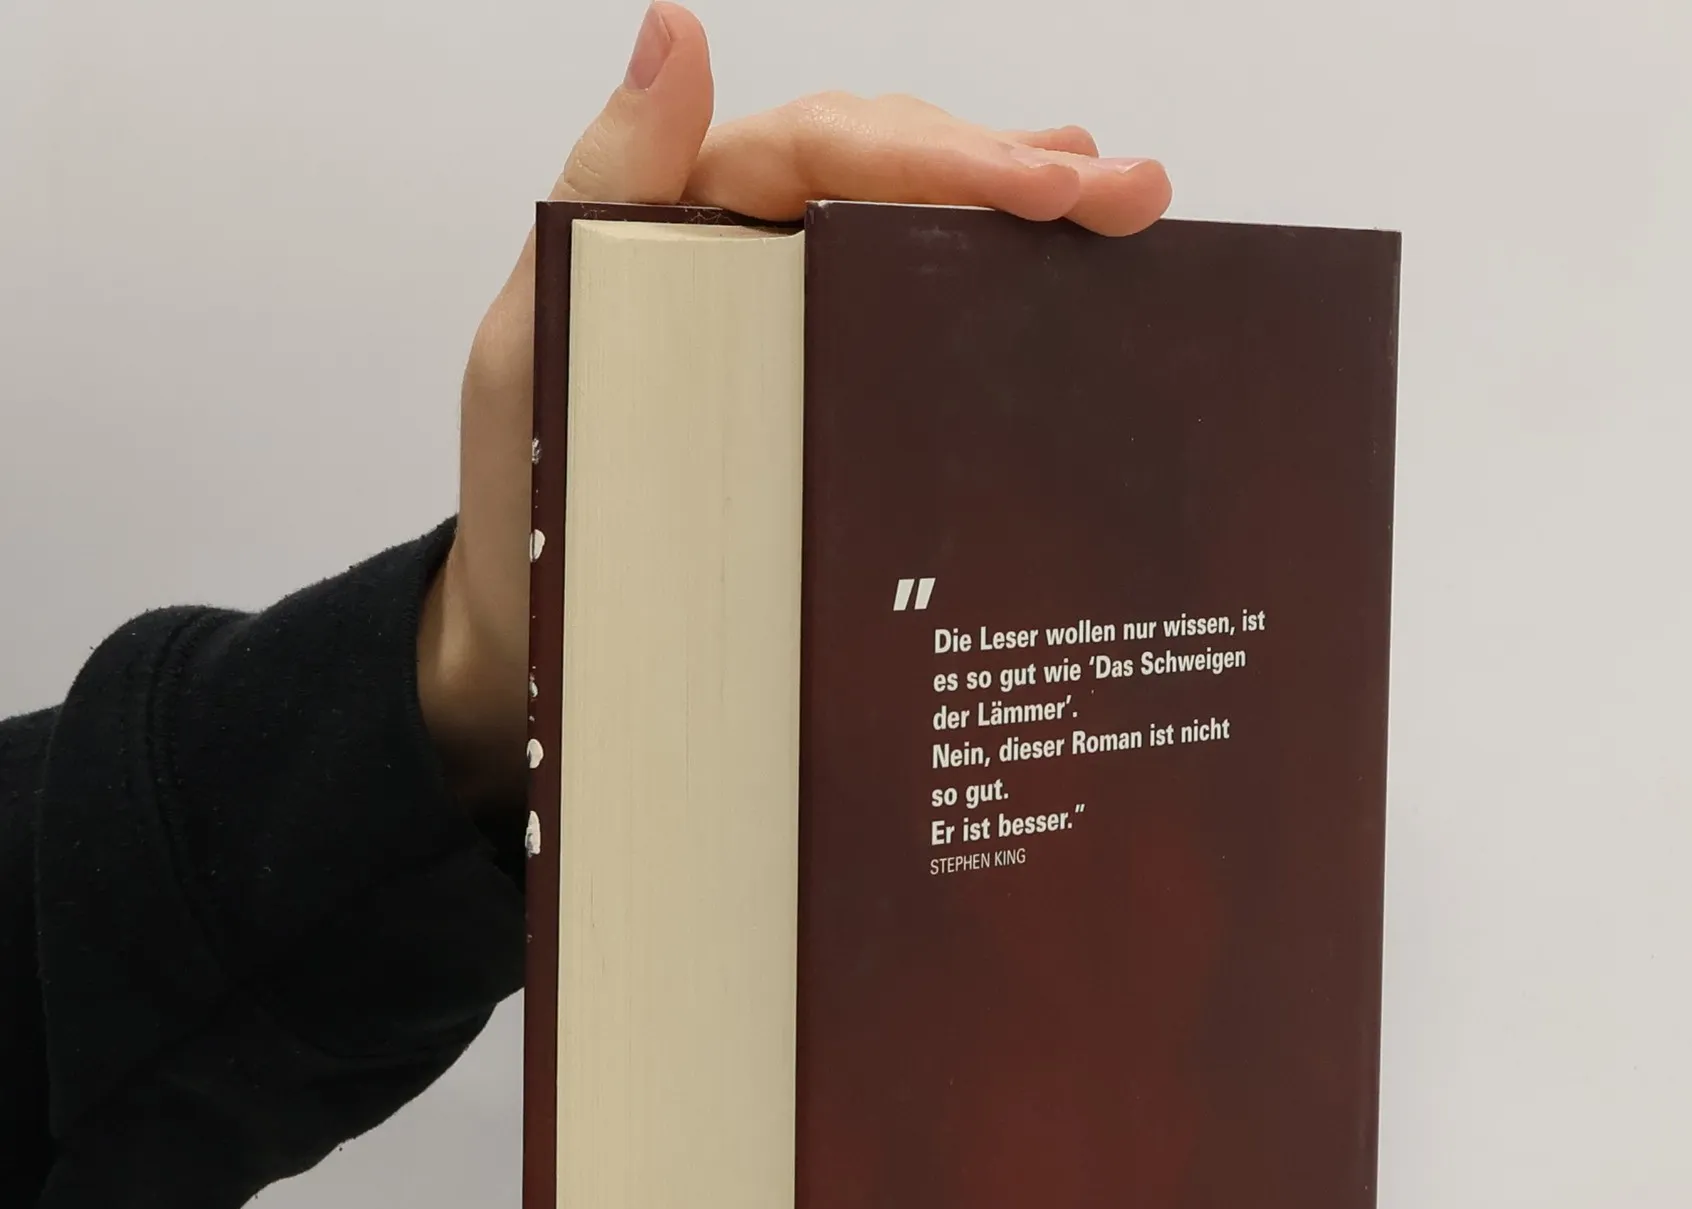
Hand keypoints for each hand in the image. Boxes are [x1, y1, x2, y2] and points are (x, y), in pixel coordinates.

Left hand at [418, 2, 1171, 814]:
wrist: (536, 637)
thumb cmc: (529, 505)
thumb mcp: (536, 344)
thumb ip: (602, 194)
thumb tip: (673, 32)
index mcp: (686, 223)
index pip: (827, 151)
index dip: (940, 156)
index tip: (1045, 186)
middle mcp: (748, 255)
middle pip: (893, 173)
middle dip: (1016, 170)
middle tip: (1133, 193)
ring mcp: (792, 325)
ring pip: (917, 234)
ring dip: (1027, 214)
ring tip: (1130, 208)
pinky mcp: (821, 399)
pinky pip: (911, 324)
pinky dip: (991, 294)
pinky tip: (1065, 282)